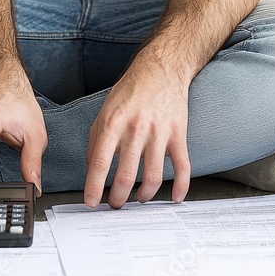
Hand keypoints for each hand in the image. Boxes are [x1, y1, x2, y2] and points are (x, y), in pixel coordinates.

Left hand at [84, 59, 191, 208]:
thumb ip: (96, 141)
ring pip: (153, 177)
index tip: (92, 202)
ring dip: (144, 196)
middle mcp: (136, 129)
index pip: (101, 163)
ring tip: (139, 199)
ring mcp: (159, 133)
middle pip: (127, 176)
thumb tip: (92, 169)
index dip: (94, 187)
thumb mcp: (104, 112)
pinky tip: (176, 197)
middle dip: (119, 198)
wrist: (161, 70)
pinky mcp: (178, 134)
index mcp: (113, 124)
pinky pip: (182, 166)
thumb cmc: (131, 91)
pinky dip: (181, 186)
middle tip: (116, 204)